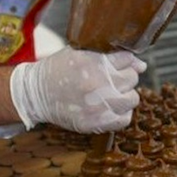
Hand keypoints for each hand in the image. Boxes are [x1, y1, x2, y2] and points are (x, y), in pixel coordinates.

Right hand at [10, 46, 146, 133]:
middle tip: (113, 79)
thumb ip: (109, 56)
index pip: (128, 59)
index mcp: (93, 63)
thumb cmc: (57, 70)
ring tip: (112, 93)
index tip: (121, 64)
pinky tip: (110, 107)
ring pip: (132, 99)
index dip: (126, 61)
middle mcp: (98, 84)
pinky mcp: (94, 123)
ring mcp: (97, 106)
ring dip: (125, 95)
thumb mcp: (79, 52)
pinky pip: (124, 119)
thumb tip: (141, 65)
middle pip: (132, 78)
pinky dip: (121, 113)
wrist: (35, 94)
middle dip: (125, 76)